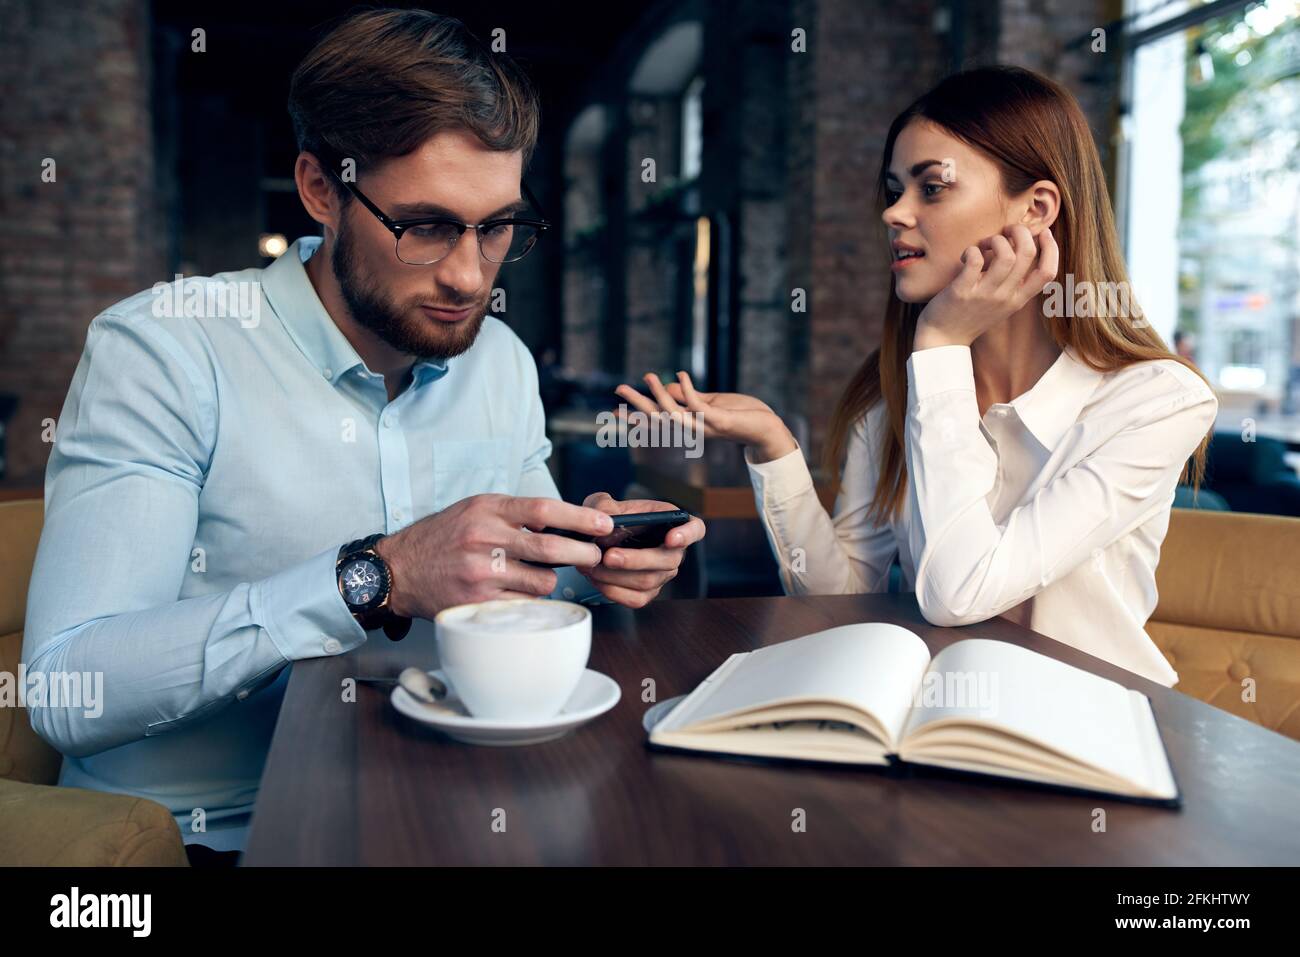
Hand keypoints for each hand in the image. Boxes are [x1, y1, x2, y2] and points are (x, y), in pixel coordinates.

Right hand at [374, 494, 614, 618]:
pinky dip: (530, 600)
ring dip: (551, 580)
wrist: (400, 569)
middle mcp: (484, 538)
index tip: (605, 524)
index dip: (581, 517)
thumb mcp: (476, 509)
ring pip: (543, 582)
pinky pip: (524, 604)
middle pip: (551, 548)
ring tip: (540, 575)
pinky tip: (520, 592)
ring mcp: (481, 573)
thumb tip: (565, 522)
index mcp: (487, 509)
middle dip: (584, 553)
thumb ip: (515, 514)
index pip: (545, 509)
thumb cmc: (444, 537)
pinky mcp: (478, 603)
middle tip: (595, 555)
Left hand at [575, 491, 706, 607]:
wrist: (597, 541)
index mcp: (671, 523)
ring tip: (593, 566)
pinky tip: (597, 580)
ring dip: (617, 576)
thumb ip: (604, 507)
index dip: (688, 534)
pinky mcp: (648, 593)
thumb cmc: (608, 518)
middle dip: (636, 560)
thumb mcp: (603, 504)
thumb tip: (603, 520)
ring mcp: (662, 574)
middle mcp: (673, 551)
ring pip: (648, 581)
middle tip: (609, 556)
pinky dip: (614, 591)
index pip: (695, 529)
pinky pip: (636, 599)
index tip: (672, 539)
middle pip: (667, 560)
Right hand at [614, 372, 797, 462]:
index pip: (657, 420)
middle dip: (637, 404)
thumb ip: (690, 395)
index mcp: (689, 425)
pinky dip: (688, 389)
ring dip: (659, 394)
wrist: (767, 429)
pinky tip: (682, 373)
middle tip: (618, 390)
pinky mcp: (719, 420)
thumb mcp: (712, 401)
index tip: (614, 411)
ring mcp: (705, 426)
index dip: (636, 416)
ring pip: (674, 413)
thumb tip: (669, 385)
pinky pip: (699, 405)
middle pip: (658, 418)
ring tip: (648, 375)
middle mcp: (693, 429)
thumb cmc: (741, 415)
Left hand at [913, 224, 1058, 350]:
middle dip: (1021, 232)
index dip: (1051, 248)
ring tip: (984, 244)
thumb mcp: (1001, 304)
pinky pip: (975, 260)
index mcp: (1018, 299)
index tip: (1043, 232)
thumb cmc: (971, 315)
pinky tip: (966, 255)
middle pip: (1028, 254)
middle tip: (1006, 231)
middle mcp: (1006, 297)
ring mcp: (985, 295)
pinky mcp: (963, 291)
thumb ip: (1014, 283)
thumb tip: (1021, 249)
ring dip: (996, 240)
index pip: (1048, 273)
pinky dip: (972, 250)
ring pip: (1006, 255)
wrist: (943, 339)